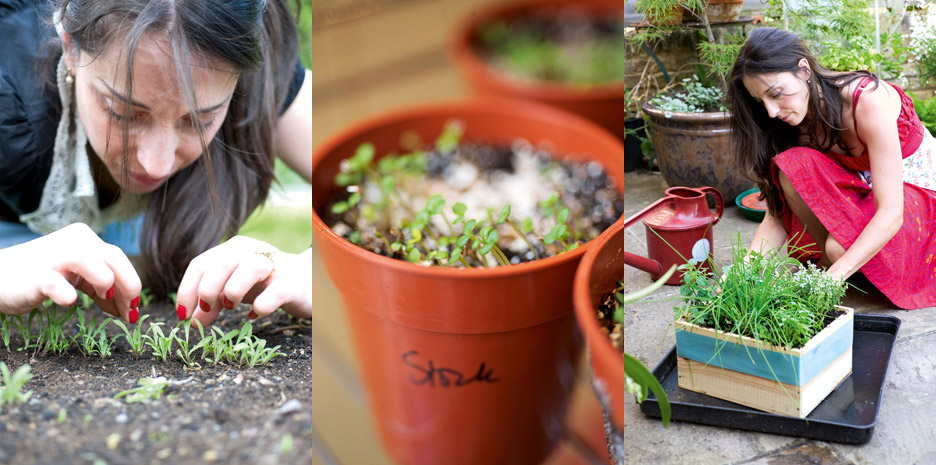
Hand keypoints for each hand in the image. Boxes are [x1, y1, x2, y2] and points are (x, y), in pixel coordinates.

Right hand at [0, 223, 141, 321]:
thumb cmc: (42, 276)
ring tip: (102, 300)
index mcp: (85, 239)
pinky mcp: (37, 276)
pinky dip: (67, 296)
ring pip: (96, 266)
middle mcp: (74, 242)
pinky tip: (69, 301)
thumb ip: (103, 289)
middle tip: (129, 311)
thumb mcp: (78, 278)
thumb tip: (129, 310)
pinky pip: (58, 285)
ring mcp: (55, 258)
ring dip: (106, 286)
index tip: (133, 309)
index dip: (131, 284)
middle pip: (115, 259)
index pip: (119, 259)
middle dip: (129, 288)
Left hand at [175, 236, 312, 326]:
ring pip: (248, 268)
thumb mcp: (233, 292)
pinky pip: (275, 292)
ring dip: (232, 290)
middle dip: (207, 290)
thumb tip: (191, 322)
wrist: (307, 282)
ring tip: (231, 306)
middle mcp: (252, 251)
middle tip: (207, 310)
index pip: (200, 264)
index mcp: (233, 249)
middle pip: (221, 263)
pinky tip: (256, 313)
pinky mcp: (291, 283)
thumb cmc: (265, 284)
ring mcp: (274, 265)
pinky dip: (261, 306)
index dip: (187, 290)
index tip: (183, 315)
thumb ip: (211, 304)